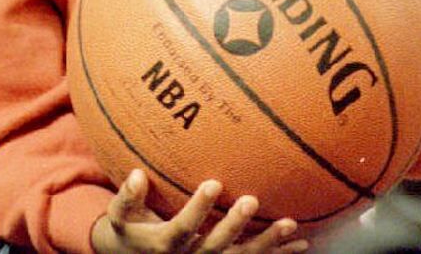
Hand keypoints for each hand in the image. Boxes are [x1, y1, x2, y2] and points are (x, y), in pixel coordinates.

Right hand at [91, 169, 307, 253]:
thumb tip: (137, 174)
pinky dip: (276, 253)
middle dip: (235, 225)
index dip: (199, 208)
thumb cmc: (128, 230)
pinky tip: (300, 244)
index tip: (214, 183)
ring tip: (292, 224)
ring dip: (268, 243)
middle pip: (216, 246)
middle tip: (252, 200)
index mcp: (166, 243)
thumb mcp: (120, 215)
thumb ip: (126, 196)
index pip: (184, 227)